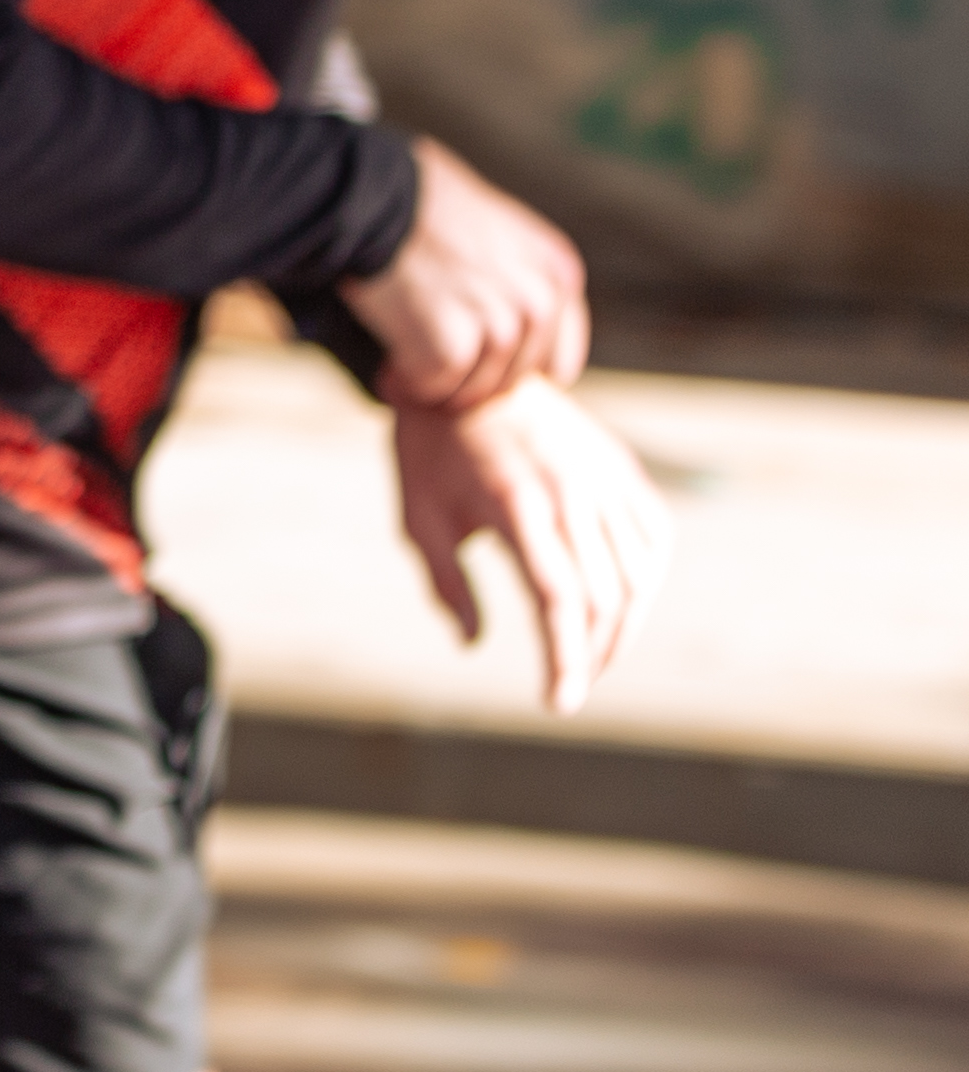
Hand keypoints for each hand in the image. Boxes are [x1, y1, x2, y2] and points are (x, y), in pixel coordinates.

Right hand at [340, 139, 588, 409]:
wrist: (369, 195)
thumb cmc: (416, 197)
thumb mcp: (493, 222)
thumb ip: (515, 269)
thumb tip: (503, 313)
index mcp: (558, 273)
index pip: (556, 359)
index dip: (509, 368)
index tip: (470, 361)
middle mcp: (540, 302)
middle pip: (510, 379)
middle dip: (468, 379)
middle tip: (425, 365)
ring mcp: (500, 326)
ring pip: (472, 390)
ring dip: (435, 386)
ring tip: (400, 365)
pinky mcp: (452, 346)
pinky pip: (433, 388)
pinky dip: (407, 384)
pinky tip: (388, 369)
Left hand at [392, 379, 668, 712]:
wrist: (467, 369)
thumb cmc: (433, 450)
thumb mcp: (418, 516)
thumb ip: (445, 583)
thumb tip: (473, 643)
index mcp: (517, 507)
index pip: (559, 601)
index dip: (564, 659)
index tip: (560, 702)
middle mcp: (572, 494)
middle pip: (606, 598)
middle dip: (593, 655)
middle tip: (572, 686)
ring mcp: (605, 478)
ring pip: (640, 575)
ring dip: (625, 627)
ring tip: (596, 656)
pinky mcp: (622, 467)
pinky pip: (653, 536)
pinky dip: (648, 580)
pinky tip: (626, 604)